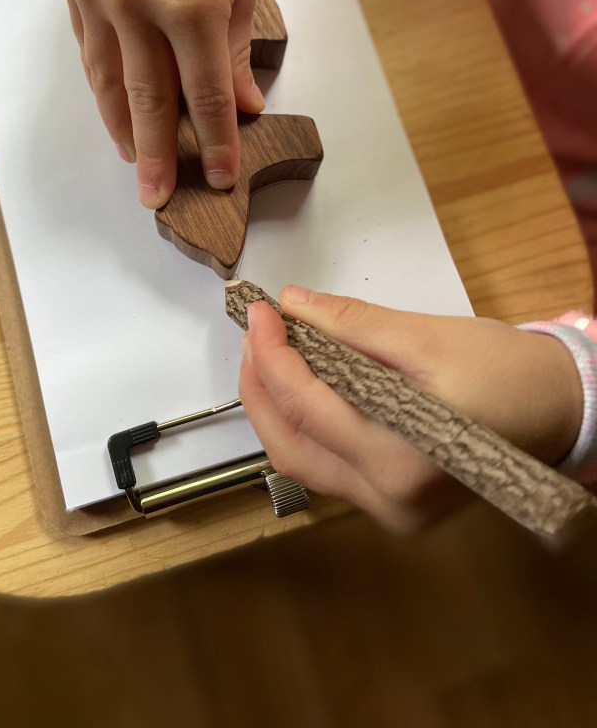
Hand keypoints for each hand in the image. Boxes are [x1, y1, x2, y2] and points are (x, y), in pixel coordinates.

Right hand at [62, 0, 262, 207]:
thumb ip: (236, 48)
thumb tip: (240, 106)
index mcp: (195, 0)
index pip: (205, 93)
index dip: (214, 140)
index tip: (219, 176)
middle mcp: (139, 1)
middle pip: (148, 101)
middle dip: (157, 156)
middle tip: (158, 199)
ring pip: (109, 81)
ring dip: (122, 128)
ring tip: (133, 162)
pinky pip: (90, 50)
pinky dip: (103, 86)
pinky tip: (116, 111)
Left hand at [239, 287, 583, 532]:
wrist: (559, 409)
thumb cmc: (505, 372)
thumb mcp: (426, 337)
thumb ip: (351, 323)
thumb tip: (293, 304)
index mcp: (400, 462)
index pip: (307, 408)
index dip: (272, 355)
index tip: (259, 311)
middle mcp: (389, 501)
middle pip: (291, 447)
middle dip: (261, 386)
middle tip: (255, 334)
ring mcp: (391, 511)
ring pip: (304, 462)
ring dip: (276, 407)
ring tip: (268, 354)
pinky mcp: (394, 504)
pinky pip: (329, 467)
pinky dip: (306, 425)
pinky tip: (299, 385)